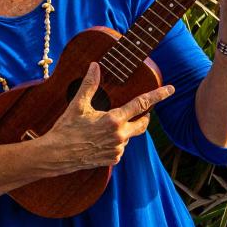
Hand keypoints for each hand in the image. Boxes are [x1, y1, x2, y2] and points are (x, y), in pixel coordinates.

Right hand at [37, 63, 173, 172]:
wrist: (56, 155)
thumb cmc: (66, 129)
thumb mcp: (77, 105)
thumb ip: (89, 84)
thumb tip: (95, 66)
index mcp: (114, 119)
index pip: (141, 104)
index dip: (158, 95)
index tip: (170, 89)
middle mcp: (119, 135)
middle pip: (142, 124)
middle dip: (144, 117)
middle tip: (142, 112)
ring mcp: (117, 149)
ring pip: (129, 136)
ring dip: (124, 130)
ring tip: (105, 129)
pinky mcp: (112, 160)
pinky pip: (120, 149)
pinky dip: (116, 143)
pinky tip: (101, 141)